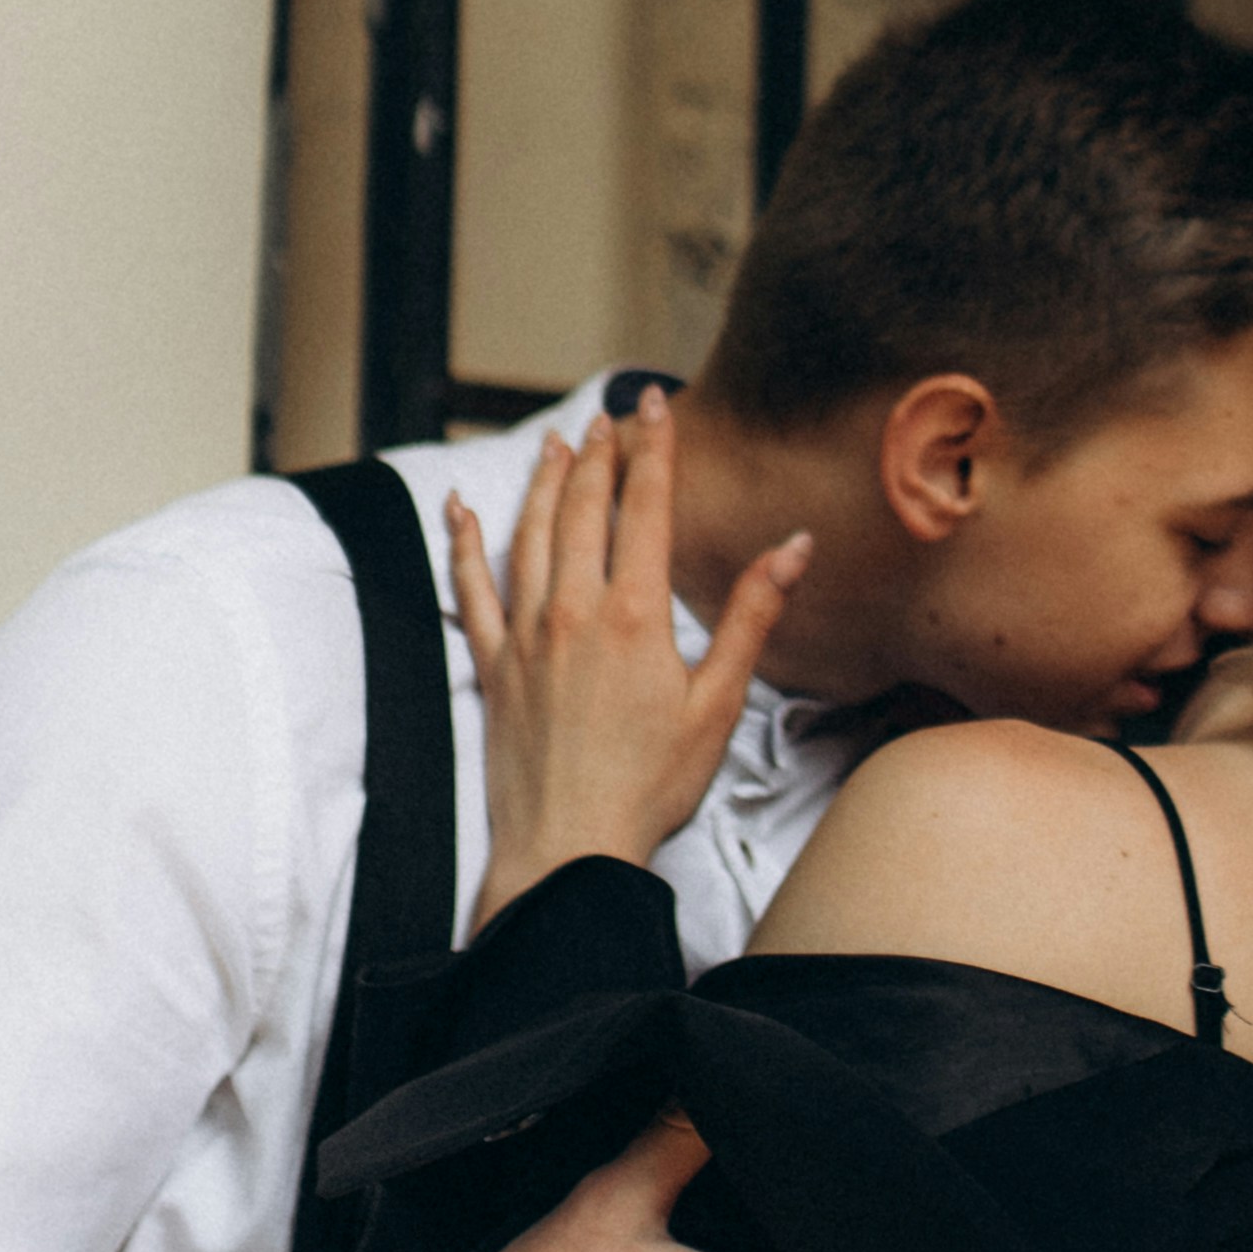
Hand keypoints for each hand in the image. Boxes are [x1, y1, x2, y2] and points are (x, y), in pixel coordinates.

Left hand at [452, 396, 807, 918]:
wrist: (569, 846)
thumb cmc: (651, 783)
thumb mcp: (718, 702)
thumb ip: (751, 615)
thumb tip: (793, 547)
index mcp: (635, 614)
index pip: (644, 507)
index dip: (651, 448)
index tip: (652, 405)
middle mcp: (574, 610)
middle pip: (583, 509)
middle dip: (600, 454)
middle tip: (608, 416)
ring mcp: (525, 634)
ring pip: (529, 535)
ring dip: (543, 483)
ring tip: (557, 445)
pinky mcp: (492, 663)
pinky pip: (470, 587)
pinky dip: (464, 543)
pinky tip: (459, 509)